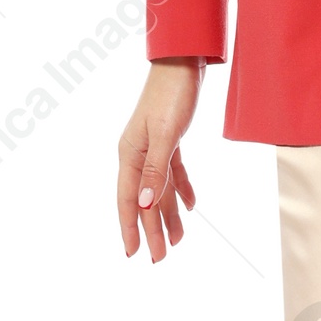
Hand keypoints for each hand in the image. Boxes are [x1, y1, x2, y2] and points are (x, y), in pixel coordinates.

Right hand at [118, 60, 200, 260]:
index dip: (131, 228)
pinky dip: (181, 189)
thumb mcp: (167, 135)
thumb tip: (146, 205)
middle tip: (160, 259)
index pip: (130, 200)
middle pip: (146, 200)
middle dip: (152, 230)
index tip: (133, 254)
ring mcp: (152, 147)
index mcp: (130, 155)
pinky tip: (190, 206)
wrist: (184, 62)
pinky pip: (172, 172)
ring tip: (179, 240)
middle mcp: (137, 154)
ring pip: (160, 189)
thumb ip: (156, 171)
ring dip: (169, 215)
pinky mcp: (169, 139)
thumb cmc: (172, 95)